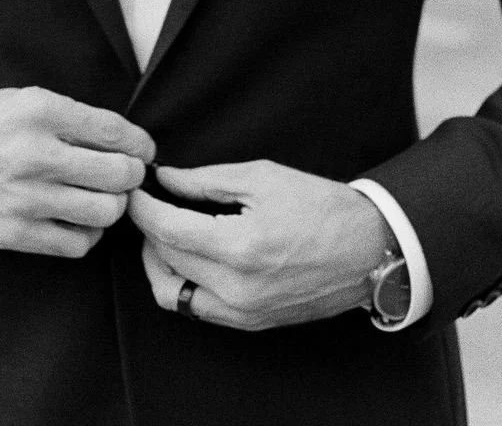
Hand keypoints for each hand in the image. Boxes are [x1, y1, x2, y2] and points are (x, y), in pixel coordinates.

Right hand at [0, 87, 155, 257]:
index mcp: (40, 110)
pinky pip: (76, 244)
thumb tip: (125, 143)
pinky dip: (87, 234)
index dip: (139, 144)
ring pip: (104, 213)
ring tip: (102, 197)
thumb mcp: (23, 100)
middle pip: (117, 175)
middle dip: (131, 176)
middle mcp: (34, 153)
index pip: (113, 131)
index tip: (143, 150)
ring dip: (112, 206)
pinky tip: (77, 219)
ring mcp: (24, 197)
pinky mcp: (13, 233)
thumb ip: (71, 119)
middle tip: (126, 175)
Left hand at [127, 161, 389, 330]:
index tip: (134, 190)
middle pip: (166, 261)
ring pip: (174, 296)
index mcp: (240, 248)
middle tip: (148, 203)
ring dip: (159, 263)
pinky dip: (184, 283)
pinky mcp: (251, 324)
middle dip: (148, 231)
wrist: (367, 249)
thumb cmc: (321, 207)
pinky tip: (190, 256)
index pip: (167, 231)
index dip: (143, 208)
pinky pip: (199, 310)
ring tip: (164, 232)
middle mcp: (237, 289)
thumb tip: (166, 178)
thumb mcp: (262, 177)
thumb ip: (206, 180)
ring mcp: (244, 313)